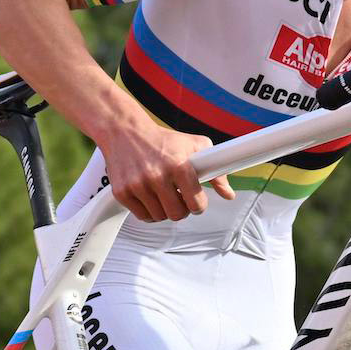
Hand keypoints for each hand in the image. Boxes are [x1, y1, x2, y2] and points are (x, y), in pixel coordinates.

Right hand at [97, 117, 232, 221]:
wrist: (126, 132)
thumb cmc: (163, 140)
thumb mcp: (195, 146)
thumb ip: (216, 170)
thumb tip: (229, 195)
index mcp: (178, 165)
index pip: (196, 204)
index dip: (198, 206)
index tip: (195, 202)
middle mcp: (157, 175)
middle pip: (177, 214)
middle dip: (182, 209)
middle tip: (179, 198)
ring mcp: (137, 185)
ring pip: (159, 217)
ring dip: (164, 210)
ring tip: (163, 194)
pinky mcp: (122, 192)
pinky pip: (142, 216)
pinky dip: (148, 211)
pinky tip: (150, 197)